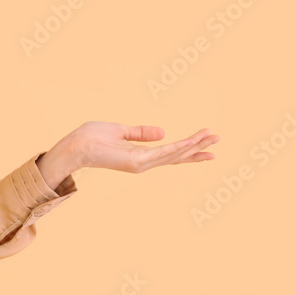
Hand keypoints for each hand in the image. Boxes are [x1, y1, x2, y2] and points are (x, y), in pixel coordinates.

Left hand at [63, 122, 218, 174]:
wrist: (76, 145)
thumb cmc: (92, 137)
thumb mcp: (120, 130)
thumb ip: (140, 132)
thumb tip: (163, 131)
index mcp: (140, 156)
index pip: (170, 153)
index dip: (189, 149)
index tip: (206, 143)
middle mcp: (144, 163)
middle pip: (177, 156)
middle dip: (198, 148)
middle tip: (218, 140)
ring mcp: (142, 164)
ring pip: (174, 154)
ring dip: (194, 145)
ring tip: (212, 137)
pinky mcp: (137, 161)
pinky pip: (164, 153)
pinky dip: (179, 147)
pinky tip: (193, 142)